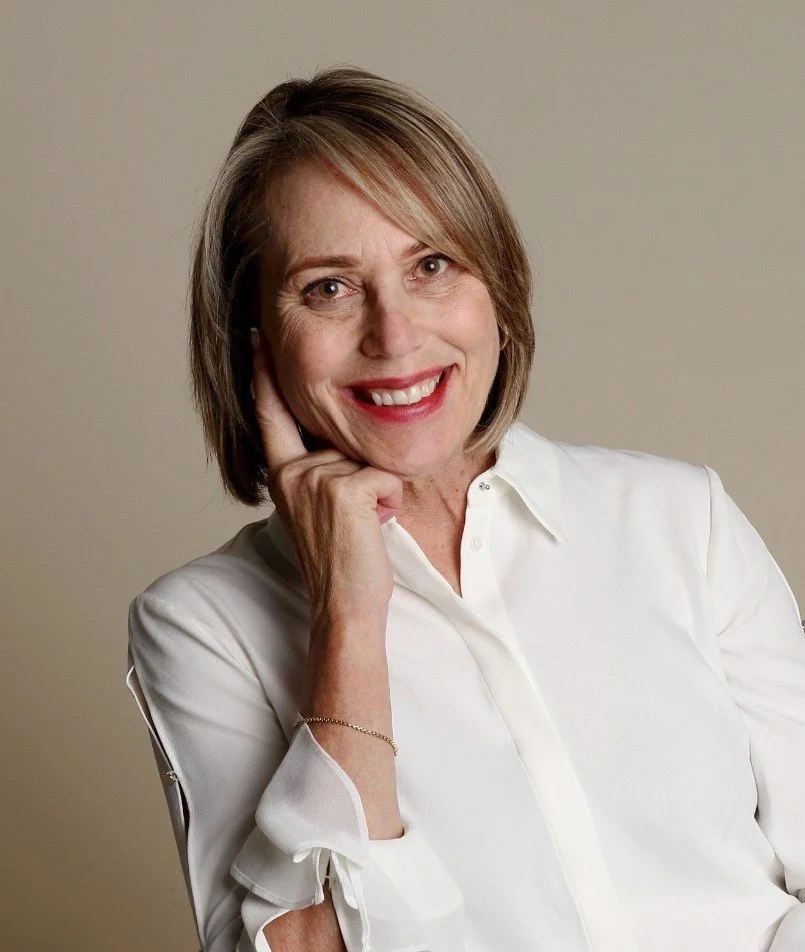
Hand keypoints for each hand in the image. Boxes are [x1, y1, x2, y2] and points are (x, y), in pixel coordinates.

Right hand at [251, 328, 403, 624]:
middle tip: (354, 521)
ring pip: (367, 458)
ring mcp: (314, 478)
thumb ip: (320, 473)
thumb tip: (340, 447)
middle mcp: (292, 472)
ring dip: (378, 492)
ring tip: (361, 527)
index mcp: (282, 474)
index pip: (271, 413)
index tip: (256, 335)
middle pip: (342, 438)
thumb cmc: (341, 562)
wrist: (344, 604)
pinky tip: (372, 528)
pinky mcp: (343, 488)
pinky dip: (388, 503)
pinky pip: (383, 476)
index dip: (263, 374)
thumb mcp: (321, 510)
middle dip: (362, 475)